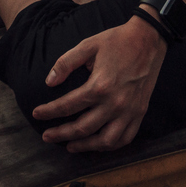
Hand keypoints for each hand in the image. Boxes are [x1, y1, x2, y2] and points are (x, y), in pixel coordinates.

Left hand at [30, 12, 166, 151]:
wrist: (148, 40)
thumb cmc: (116, 41)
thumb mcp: (88, 45)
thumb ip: (66, 63)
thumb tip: (49, 82)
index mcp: (100, 85)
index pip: (68, 105)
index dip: (49, 111)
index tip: (36, 114)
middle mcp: (115, 103)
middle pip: (83, 128)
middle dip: (61, 134)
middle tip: (47, 136)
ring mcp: (129, 111)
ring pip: (105, 141)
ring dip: (85, 146)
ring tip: (70, 146)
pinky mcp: (140, 113)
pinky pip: (125, 138)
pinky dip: (110, 146)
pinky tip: (98, 144)